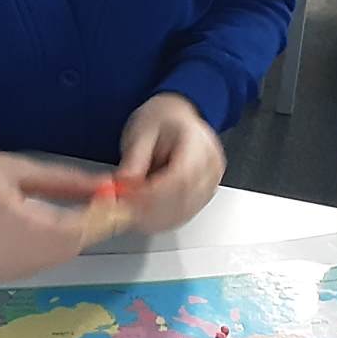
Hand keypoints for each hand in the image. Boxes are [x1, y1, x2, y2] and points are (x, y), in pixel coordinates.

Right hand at [0, 149, 106, 282]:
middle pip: (67, 248)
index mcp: (7, 222)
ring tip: (92, 213)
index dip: (102, 219)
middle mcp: (4, 255)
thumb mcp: (16, 167)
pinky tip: (60, 228)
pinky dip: (55, 248)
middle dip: (93, 229)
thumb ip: (64, 181)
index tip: (124, 204)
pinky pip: (38, 264)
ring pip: (55, 259)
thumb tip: (107, 185)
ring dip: (76, 238)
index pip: (71, 229)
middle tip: (114, 207)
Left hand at [116, 93, 226, 234]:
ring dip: (155, 217)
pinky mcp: (206, 193)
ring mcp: (211, 180)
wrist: (176, 118)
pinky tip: (146, 215)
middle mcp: (210, 162)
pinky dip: (163, 219)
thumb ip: (134, 159)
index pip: (181, 175)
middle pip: (185, 197)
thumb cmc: (161, 120)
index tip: (131, 198)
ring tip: (133, 210)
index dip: (154, 193)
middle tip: (125, 208)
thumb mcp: (141, 132)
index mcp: (196, 139)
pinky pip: (185, 214)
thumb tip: (125, 183)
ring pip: (185, 211)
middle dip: (151, 209)